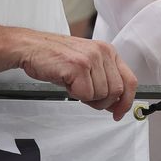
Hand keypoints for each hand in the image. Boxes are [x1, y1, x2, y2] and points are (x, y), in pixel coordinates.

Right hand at [17, 32, 137, 118]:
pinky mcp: (79, 66)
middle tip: (84, 95)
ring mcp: (91, 58)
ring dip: (86, 97)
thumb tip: (116, 103)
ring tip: (72, 84)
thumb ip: (104, 79)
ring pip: (101, 95)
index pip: (130, 80)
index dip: (127, 101)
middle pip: (116, 92)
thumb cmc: (55, 57)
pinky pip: (86, 94)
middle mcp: (102, 52)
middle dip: (101, 101)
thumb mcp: (85, 64)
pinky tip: (66, 82)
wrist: (30, 47)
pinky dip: (75, 94)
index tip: (119, 113)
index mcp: (107, 51)